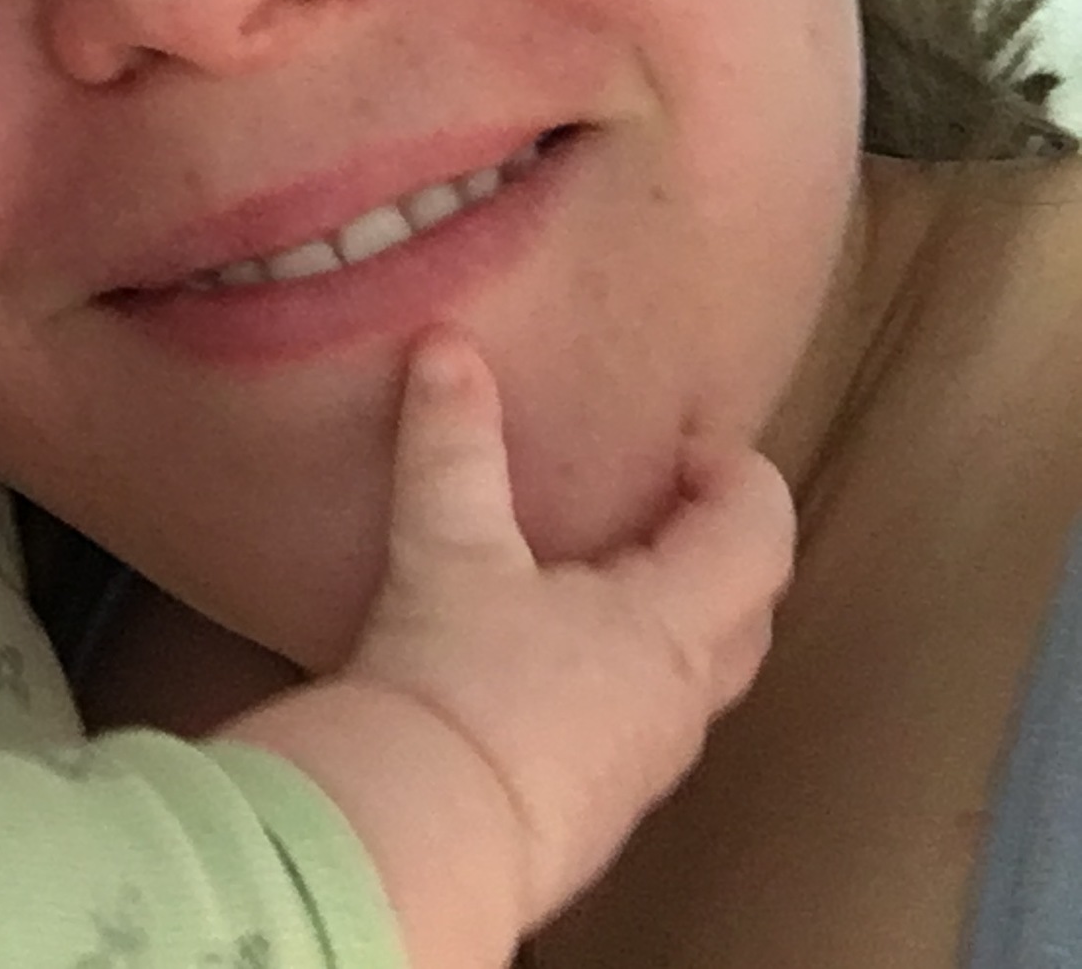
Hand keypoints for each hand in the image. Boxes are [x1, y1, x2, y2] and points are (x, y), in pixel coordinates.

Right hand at [347, 328, 794, 925]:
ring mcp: (646, 761)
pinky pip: (641, 727)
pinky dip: (620, 679)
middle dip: (720, 549)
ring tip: (595, 581)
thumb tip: (447, 346)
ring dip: (672, 620)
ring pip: (697, 677)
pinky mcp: (598, 806)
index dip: (739, 478)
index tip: (686, 445)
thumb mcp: (449, 547)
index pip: (757, 537)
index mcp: (672, 625)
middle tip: (658, 504)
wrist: (426, 837)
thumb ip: (453, 443)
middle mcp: (680, 697)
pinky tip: (547, 668)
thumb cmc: (457, 686)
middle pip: (748, 614)